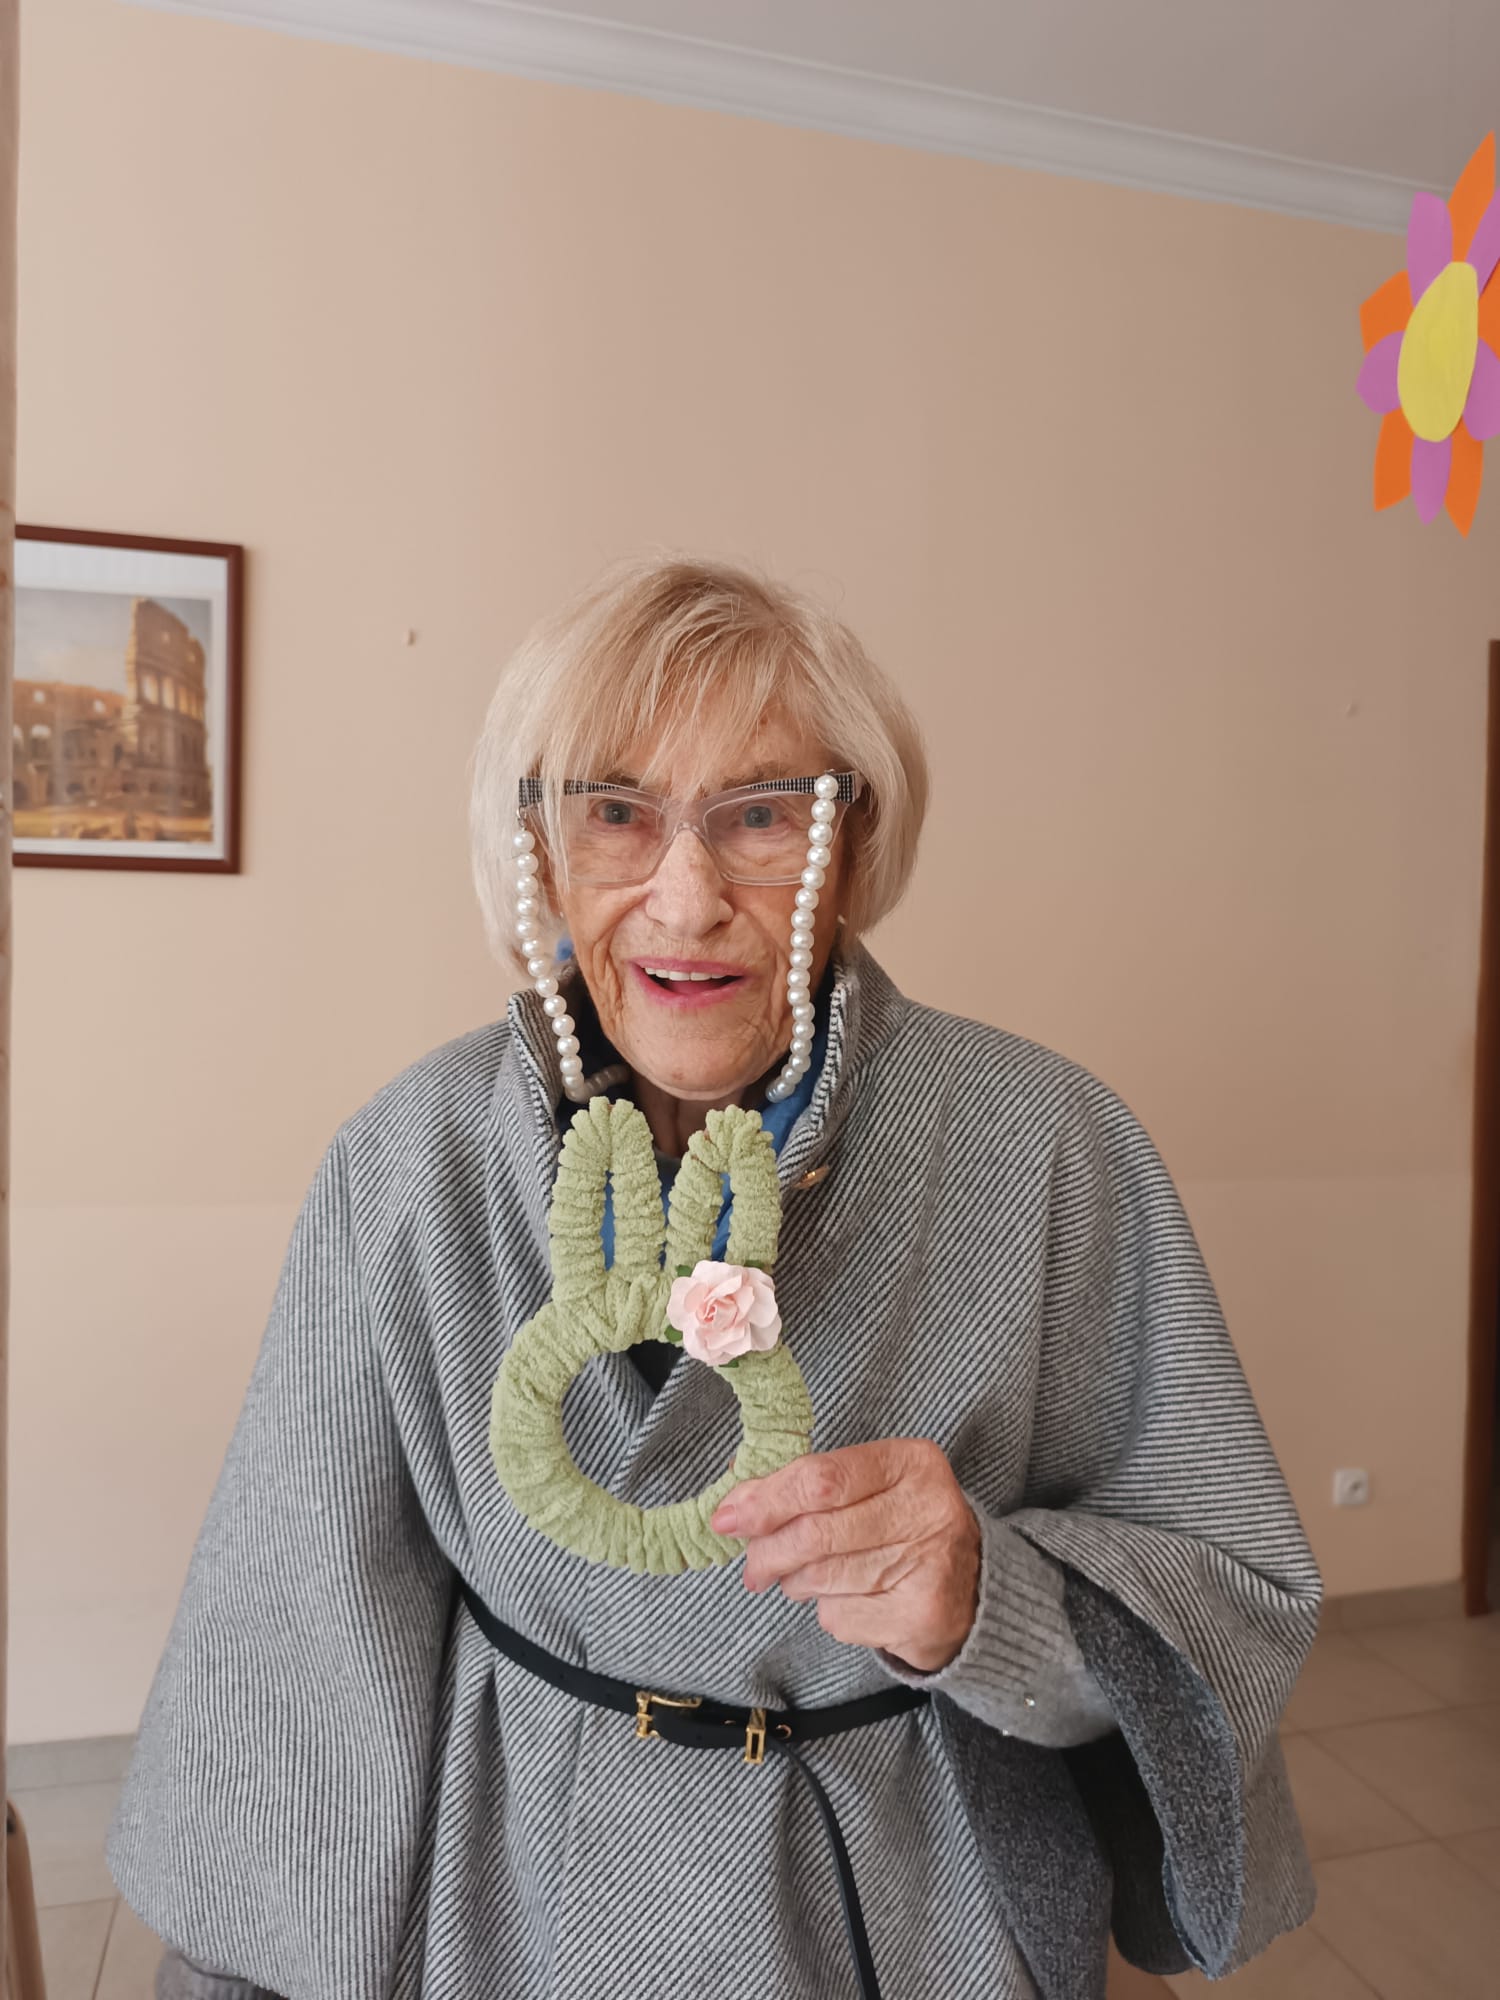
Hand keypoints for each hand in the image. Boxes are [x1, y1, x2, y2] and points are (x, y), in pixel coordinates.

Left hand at [709, 1438, 981, 1673]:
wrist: (972, 1588)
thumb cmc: (904, 1526)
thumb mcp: (870, 1486)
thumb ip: (809, 1486)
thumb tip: (736, 1503)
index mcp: (911, 1462)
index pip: (822, 1478)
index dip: (767, 1498)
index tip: (729, 1516)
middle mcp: (927, 1508)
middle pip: (817, 1532)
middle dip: (768, 1551)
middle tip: (752, 1565)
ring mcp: (929, 1564)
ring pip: (823, 1577)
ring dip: (794, 1582)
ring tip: (797, 1578)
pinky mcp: (921, 1615)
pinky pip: (841, 1616)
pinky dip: (828, 1610)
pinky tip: (845, 1598)